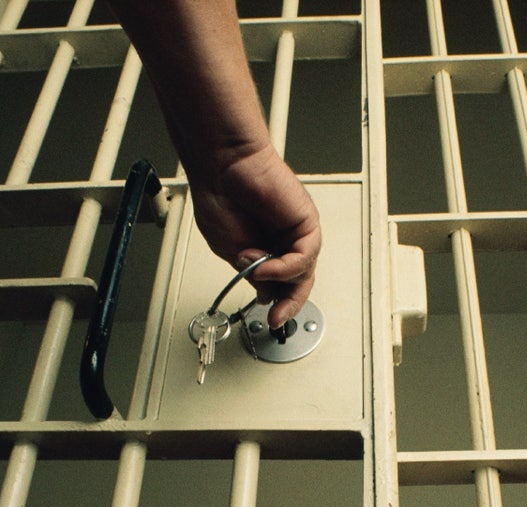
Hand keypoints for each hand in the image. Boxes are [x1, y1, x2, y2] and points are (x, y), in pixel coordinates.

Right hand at [188, 143, 320, 327]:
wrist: (223, 166)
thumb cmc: (220, 197)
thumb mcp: (230, 250)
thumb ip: (250, 274)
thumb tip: (267, 293)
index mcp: (264, 249)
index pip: (282, 285)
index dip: (279, 304)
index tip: (272, 319)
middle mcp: (283, 241)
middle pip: (299, 281)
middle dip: (290, 303)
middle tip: (279, 318)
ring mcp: (295, 232)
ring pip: (303, 271)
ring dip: (279, 279)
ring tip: (254, 271)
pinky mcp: (306, 222)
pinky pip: (305, 255)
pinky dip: (286, 267)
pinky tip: (265, 266)